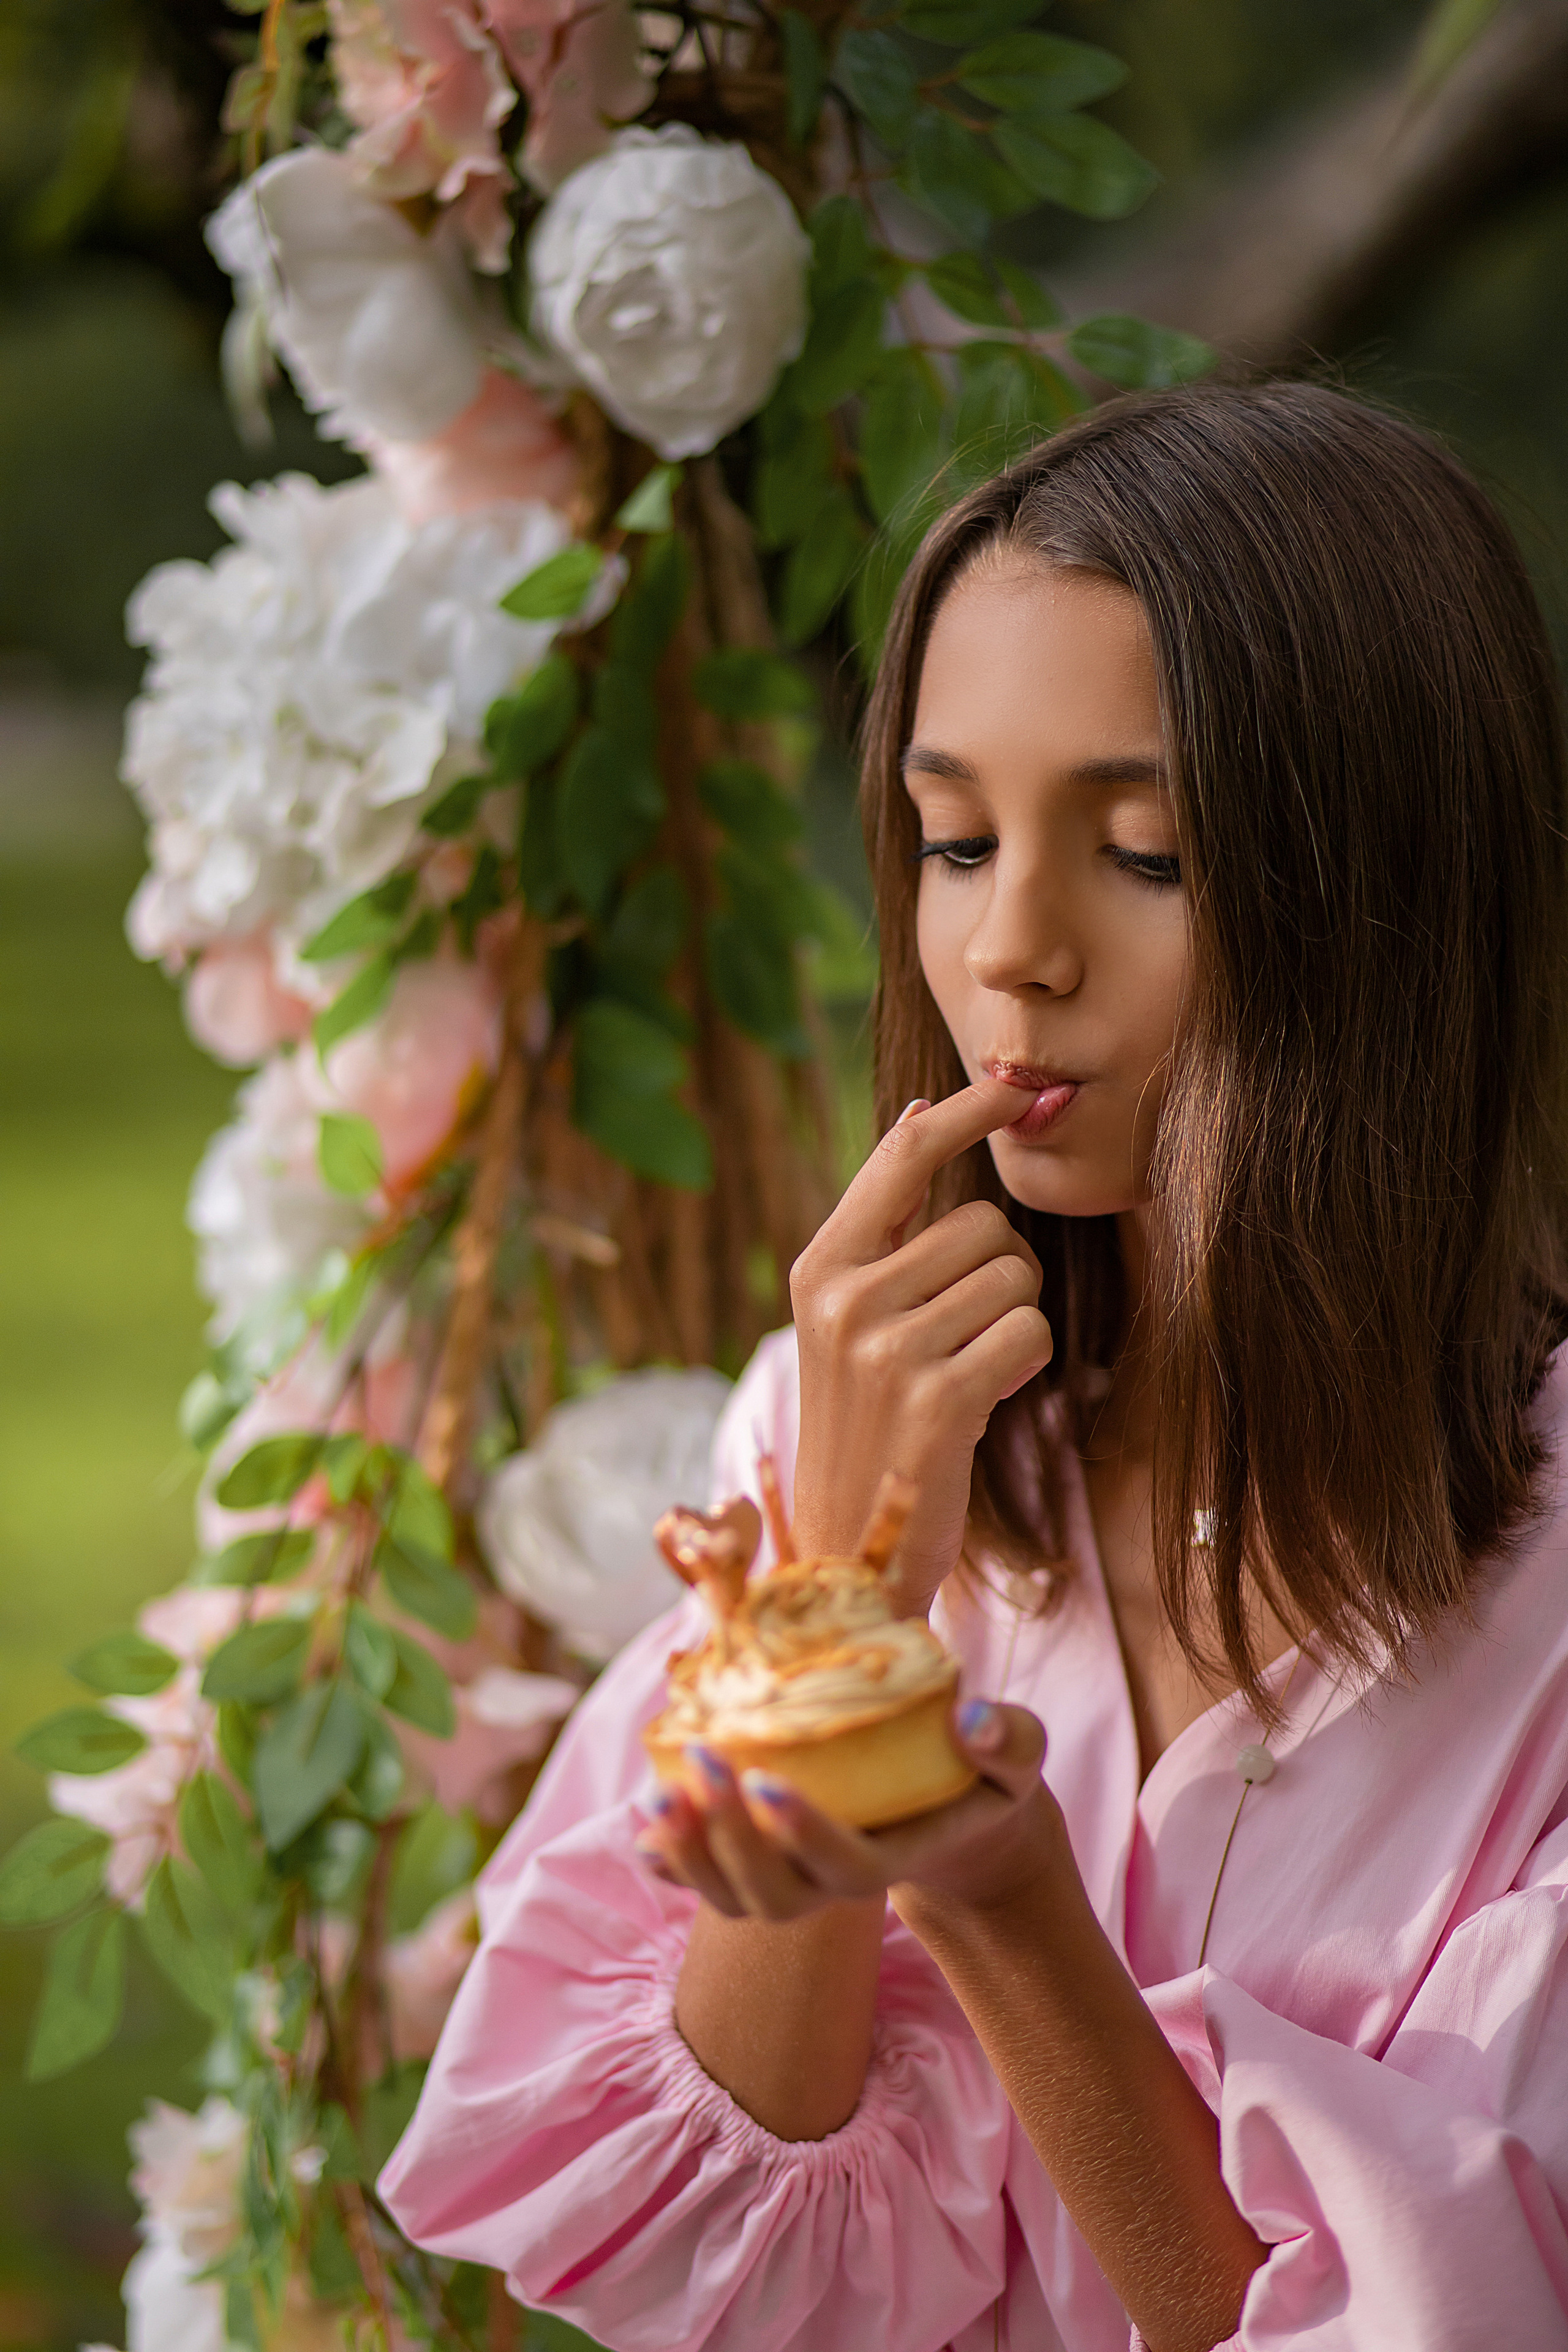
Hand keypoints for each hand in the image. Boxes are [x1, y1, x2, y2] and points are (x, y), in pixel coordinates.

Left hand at [634, 1701, 1064, 1922]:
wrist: (950, 1813)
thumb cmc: (983, 1774)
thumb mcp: (1016, 1754)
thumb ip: (1009, 1740)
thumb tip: (972, 1720)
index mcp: (895, 1858)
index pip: (846, 1866)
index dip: (803, 1833)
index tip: (764, 1778)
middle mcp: (834, 1885)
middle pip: (774, 1892)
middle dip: (732, 1837)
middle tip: (702, 1758)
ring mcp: (792, 1883)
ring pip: (730, 1896)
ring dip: (690, 1851)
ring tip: (660, 1794)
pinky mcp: (759, 1866)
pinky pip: (707, 1881)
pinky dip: (670, 1864)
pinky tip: (641, 1837)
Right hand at [789, 1078, 1052, 1614]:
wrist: (848, 1547)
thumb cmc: (868, 1420)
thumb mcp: (852, 1317)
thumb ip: (886, 1226)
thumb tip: (922, 1113)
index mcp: (821, 1267)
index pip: (903, 1159)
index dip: (965, 1114)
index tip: (1009, 1085)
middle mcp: (844, 1298)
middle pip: (985, 1225)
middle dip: (1000, 1274)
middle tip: (962, 1335)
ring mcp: (884, 1348)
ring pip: (1014, 1279)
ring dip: (1013, 1322)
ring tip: (966, 1370)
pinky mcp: (934, 1398)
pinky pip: (1029, 1335)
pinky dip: (1025, 1366)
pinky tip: (984, 1400)